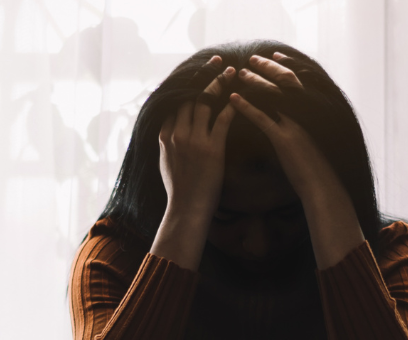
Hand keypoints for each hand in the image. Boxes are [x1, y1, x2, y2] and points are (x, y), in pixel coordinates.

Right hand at [157, 56, 236, 219]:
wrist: (186, 210)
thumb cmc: (179, 190)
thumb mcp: (165, 162)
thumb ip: (167, 143)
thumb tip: (168, 132)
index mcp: (165, 135)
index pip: (175, 100)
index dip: (188, 82)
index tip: (197, 70)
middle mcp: (177, 133)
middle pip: (190, 95)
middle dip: (204, 75)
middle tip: (216, 60)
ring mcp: (193, 140)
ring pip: (206, 102)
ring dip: (220, 83)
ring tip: (232, 70)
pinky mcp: (211, 149)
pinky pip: (223, 119)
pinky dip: (233, 105)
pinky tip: (242, 95)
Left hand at [226, 53, 339, 197]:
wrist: (322, 187)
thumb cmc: (315, 168)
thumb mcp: (311, 141)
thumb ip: (302, 126)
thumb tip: (292, 120)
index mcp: (313, 113)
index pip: (298, 81)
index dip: (285, 66)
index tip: (274, 56)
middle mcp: (305, 115)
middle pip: (286, 81)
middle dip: (268, 67)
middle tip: (252, 59)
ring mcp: (295, 126)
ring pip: (273, 95)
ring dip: (254, 82)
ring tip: (240, 74)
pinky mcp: (284, 141)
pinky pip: (262, 118)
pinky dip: (246, 106)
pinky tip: (233, 99)